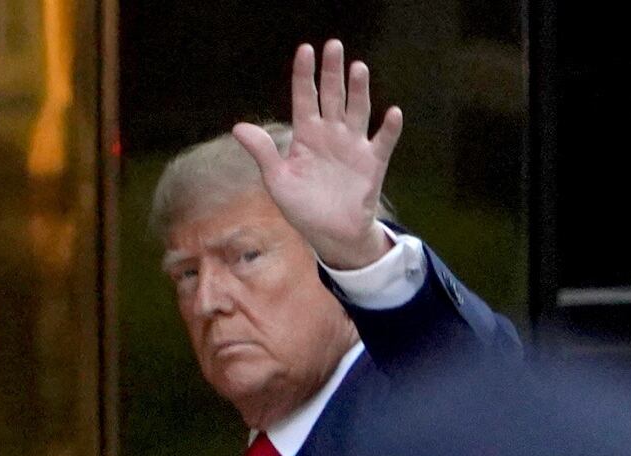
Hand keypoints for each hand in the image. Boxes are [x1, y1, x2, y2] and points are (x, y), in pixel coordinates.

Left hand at [232, 39, 402, 268]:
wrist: (330, 234)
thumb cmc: (302, 206)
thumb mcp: (277, 180)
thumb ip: (263, 152)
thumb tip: (237, 127)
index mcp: (306, 135)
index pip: (305, 98)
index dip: (304, 75)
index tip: (305, 50)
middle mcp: (331, 134)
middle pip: (332, 96)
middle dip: (332, 72)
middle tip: (334, 46)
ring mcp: (353, 146)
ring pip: (358, 111)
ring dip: (359, 91)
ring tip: (358, 68)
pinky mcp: (373, 163)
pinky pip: (383, 142)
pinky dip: (389, 128)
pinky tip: (392, 113)